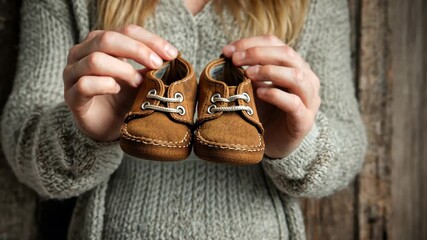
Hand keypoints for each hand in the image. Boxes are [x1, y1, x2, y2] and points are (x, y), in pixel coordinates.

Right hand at [63, 25, 177, 141]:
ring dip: (123, 70)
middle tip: (157, 65)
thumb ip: (150, 65)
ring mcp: (73, 73)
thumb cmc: (123, 98)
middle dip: (137, 50)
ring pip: (95, 60)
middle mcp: (82, 53)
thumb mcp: (141, 78)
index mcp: (101, 42)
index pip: (126, 31)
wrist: (107, 126)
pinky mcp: (71, 96)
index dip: (150, 40)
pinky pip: (84, 84)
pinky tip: (117, 89)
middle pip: (108, 39)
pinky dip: (105, 85)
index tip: (172, 54)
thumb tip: (171, 56)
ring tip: (139, 83)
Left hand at [222, 35, 320, 158]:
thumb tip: (226, 54)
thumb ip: (246, 71)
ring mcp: (308, 100)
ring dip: (268, 71)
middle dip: (257, 53)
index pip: (275, 43)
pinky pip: (294, 103)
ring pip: (295, 76)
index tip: (227, 51)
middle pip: (287, 54)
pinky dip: (275, 95)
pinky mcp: (304, 120)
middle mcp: (306, 79)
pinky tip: (260, 93)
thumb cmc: (264, 113)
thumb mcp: (253, 87)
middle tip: (235, 60)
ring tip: (247, 74)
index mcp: (294, 66)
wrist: (275, 144)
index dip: (250, 43)